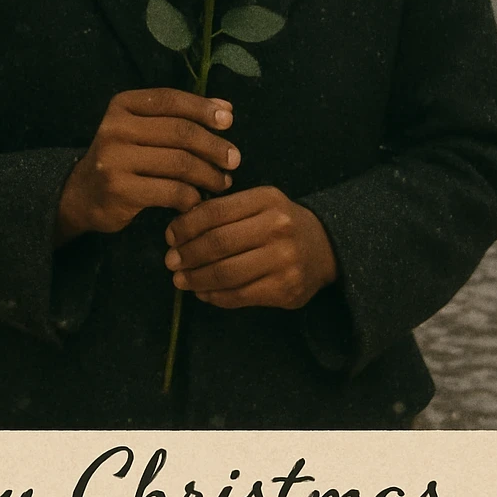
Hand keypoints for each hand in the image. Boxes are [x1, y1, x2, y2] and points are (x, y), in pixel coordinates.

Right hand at [55, 89, 239, 243]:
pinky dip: (192, 197)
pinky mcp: (121, 190)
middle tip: (234, 160)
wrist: (82, 195)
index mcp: (123, 105)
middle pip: (180, 132)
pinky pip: (171, 192)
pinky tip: (198, 201)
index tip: (229, 120)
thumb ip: (179, 117)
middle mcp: (116, 128)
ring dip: (209, 174)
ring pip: (179, 163)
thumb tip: (227, 109)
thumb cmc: (124, 158)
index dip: (203, 108)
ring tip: (222, 182)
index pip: (170, 99)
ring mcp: (115, 160)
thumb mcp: (142, 129)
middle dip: (214, 146)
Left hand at [164, 185, 336, 309]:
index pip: (215, 211)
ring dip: (196, 279)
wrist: (326, 248)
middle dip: (187, 254)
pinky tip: (203, 292)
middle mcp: (277, 228)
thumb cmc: (281, 223)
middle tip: (170, 262)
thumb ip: (226, 211)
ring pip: (226, 273)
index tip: (171, 236)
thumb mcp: (259, 204)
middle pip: (218, 243)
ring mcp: (283, 261)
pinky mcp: (285, 290)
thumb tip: (180, 229)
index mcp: (266, 200)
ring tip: (181, 280)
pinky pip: (239, 296)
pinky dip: (214, 296)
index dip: (186, 225)